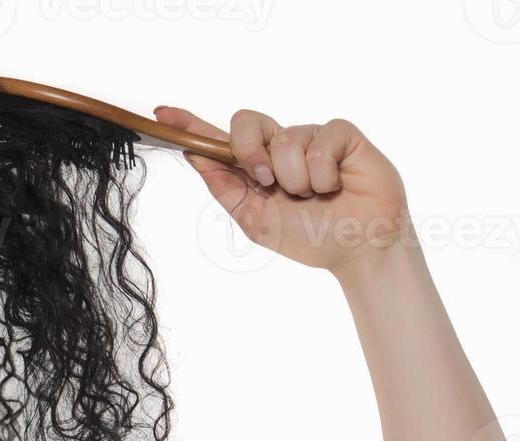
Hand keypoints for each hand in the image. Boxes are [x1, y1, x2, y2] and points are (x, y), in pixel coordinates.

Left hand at [155, 106, 411, 276]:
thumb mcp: (256, 219)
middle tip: (269, 182)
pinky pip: (320, 140)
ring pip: (285, 140)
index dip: (190, 126)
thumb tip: (195, 157)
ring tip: (315, 195)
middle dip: (250, 151)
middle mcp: (279, 147)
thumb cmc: (310, 236)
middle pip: (245, 123)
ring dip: (296, 178)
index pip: (219, 141)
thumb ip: (226, 187)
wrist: (358, 247)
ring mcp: (310, 137)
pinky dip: (323, 173)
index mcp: (255, 168)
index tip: (161, 114)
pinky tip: (336, 185)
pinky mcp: (340, 134)